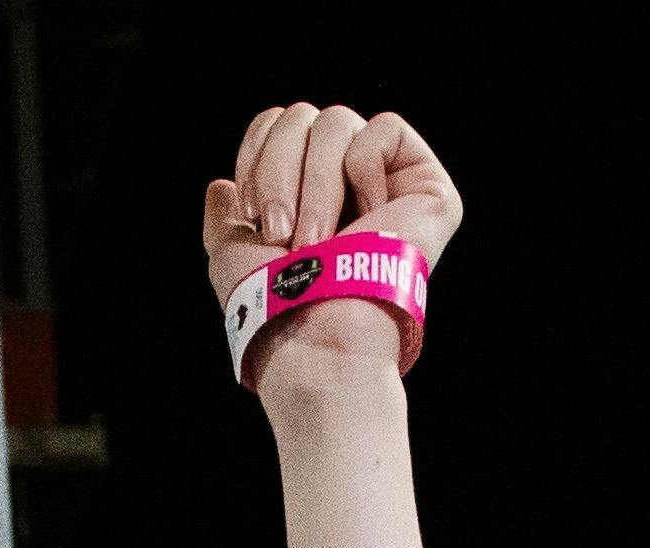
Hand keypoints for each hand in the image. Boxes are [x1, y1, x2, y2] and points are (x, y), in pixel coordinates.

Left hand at [202, 101, 465, 330]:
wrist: (312, 329)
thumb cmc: (272, 301)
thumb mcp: (232, 253)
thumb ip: (225, 219)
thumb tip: (220, 186)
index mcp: (310, 196)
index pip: (280, 124)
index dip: (257, 155)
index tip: (251, 211)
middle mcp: (351, 186)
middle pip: (303, 116)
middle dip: (278, 171)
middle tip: (281, 234)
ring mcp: (393, 186)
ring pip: (337, 122)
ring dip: (315, 185)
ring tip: (317, 241)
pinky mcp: (430, 190)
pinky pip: (385, 130)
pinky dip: (363, 168)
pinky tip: (371, 215)